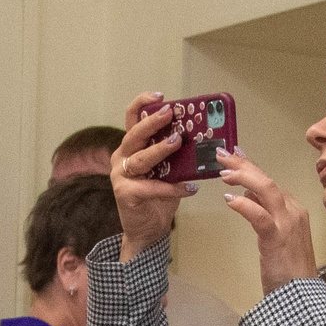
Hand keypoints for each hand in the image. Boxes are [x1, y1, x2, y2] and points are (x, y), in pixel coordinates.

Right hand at [108, 92, 194, 255]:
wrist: (147, 230)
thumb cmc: (158, 197)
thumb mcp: (169, 171)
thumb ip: (177, 156)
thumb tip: (204, 139)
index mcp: (131, 147)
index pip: (132, 119)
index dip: (142, 104)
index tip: (160, 96)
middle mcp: (122, 158)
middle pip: (134, 135)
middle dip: (152, 123)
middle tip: (169, 113)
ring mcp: (120, 176)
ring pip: (140, 159)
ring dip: (159, 149)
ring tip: (177, 142)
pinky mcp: (125, 194)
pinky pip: (151, 187)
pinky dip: (172, 188)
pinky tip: (190, 188)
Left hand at [216, 148, 319, 292]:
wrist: (301, 295)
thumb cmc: (287, 269)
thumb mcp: (275, 236)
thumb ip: (264, 214)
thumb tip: (246, 195)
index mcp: (294, 210)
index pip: (270, 183)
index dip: (251, 169)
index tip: (234, 158)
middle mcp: (293, 211)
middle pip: (267, 180)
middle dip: (244, 165)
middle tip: (222, 155)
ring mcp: (287, 223)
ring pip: (266, 190)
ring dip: (244, 177)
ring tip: (223, 173)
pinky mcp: (277, 238)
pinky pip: (260, 216)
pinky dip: (244, 205)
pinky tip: (229, 200)